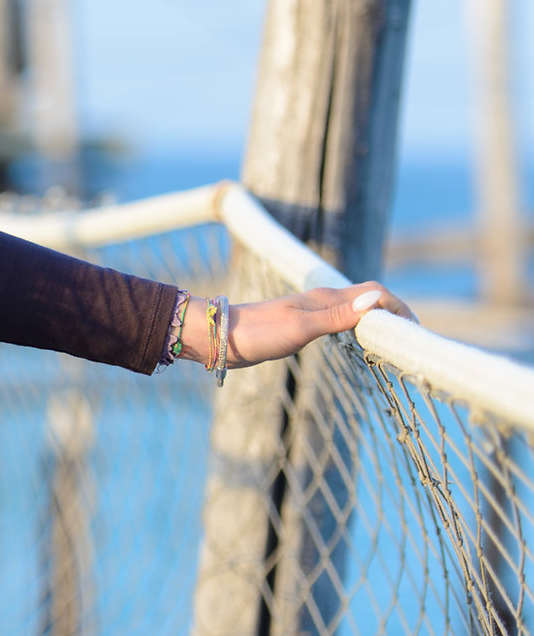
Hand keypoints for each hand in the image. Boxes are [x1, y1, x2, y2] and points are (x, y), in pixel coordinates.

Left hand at [182, 283, 416, 370]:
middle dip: (395, 312)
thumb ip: (337, 317)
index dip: (399, 308)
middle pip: (370, 298)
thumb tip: (376, 302)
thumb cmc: (256, 333)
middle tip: (414, 335)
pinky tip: (360, 340)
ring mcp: (312, 312)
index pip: (375, 294)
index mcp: (327, 299)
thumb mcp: (299, 327)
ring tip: (396, 338)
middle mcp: (323, 301)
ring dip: (379, 318)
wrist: (219, 336)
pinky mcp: (302, 324)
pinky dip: (359, 327)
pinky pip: (341, 321)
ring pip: (356, 309)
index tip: (415, 331)